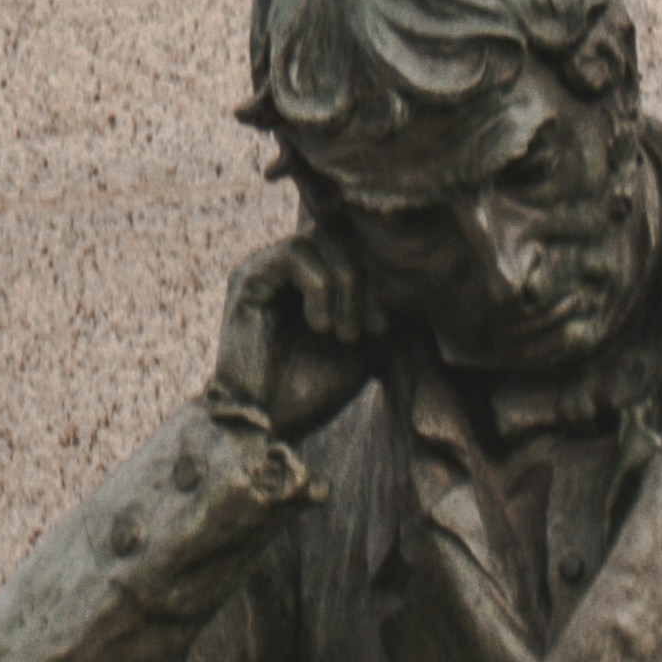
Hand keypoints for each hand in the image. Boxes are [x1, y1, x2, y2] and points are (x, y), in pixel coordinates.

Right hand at [211, 226, 377, 442]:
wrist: (269, 423)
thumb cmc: (311, 390)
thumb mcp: (362, 347)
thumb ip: (378, 310)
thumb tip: (411, 284)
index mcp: (309, 279)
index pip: (352, 250)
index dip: (375, 282)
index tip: (382, 329)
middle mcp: (284, 267)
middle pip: (340, 238)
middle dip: (364, 283)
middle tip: (369, 330)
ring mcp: (264, 268)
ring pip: (321, 241)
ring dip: (345, 287)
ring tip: (344, 334)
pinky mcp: (249, 277)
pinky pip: (295, 255)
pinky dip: (319, 289)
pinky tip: (320, 327)